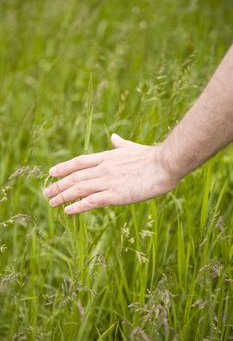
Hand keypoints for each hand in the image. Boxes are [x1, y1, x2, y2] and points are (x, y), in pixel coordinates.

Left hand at [43, 133, 178, 213]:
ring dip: (63, 196)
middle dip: (58, 184)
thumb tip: (114, 137)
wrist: (164, 164)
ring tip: (51, 202)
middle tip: (46, 192)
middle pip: (75, 177)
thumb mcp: (132, 148)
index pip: (79, 162)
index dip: (64, 167)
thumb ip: (120, 144)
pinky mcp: (115, 195)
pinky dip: (78, 206)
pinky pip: (91, 201)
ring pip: (79, 189)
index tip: (51, 172)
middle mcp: (103, 169)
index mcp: (107, 157)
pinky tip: (68, 211)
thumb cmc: (151, 157)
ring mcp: (108, 182)